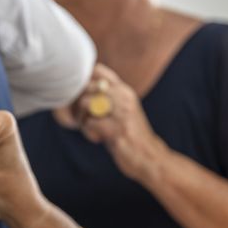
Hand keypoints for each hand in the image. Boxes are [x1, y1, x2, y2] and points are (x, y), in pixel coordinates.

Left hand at [75, 64, 167, 183]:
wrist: (148, 156)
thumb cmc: (129, 134)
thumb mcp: (121, 110)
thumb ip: (106, 98)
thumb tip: (80, 89)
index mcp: (124, 90)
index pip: (98, 70)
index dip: (84, 81)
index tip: (85, 98)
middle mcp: (124, 97)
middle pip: (87, 87)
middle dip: (79, 104)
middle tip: (85, 118)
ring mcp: (122, 113)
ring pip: (86, 103)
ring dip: (83, 119)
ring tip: (91, 129)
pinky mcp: (117, 130)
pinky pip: (90, 124)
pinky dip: (88, 133)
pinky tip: (97, 139)